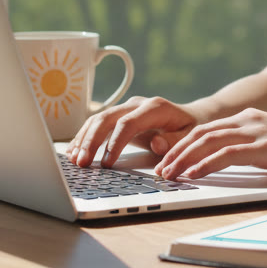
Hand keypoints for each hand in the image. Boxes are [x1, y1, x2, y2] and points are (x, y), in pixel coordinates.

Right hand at [66, 96, 204, 167]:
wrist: (192, 117)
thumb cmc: (191, 129)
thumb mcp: (190, 137)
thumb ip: (174, 141)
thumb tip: (157, 144)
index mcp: (154, 107)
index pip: (128, 123)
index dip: (114, 143)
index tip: (106, 163)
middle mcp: (137, 104)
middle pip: (107, 118)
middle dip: (91, 141)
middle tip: (82, 163)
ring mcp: (126, 108)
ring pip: (98, 119)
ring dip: (84, 139)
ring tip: (74, 160)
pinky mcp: (119, 116)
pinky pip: (97, 124)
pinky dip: (85, 137)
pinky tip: (74, 151)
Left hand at [155, 108, 266, 180]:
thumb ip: (251, 150)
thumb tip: (229, 165)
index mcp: (250, 119)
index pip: (206, 129)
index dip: (183, 145)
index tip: (168, 162)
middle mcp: (250, 120)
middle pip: (200, 133)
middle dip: (175, 152)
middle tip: (160, 171)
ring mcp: (257, 131)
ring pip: (208, 141)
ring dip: (183, 159)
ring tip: (168, 175)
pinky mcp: (266, 146)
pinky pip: (226, 155)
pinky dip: (204, 165)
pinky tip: (192, 176)